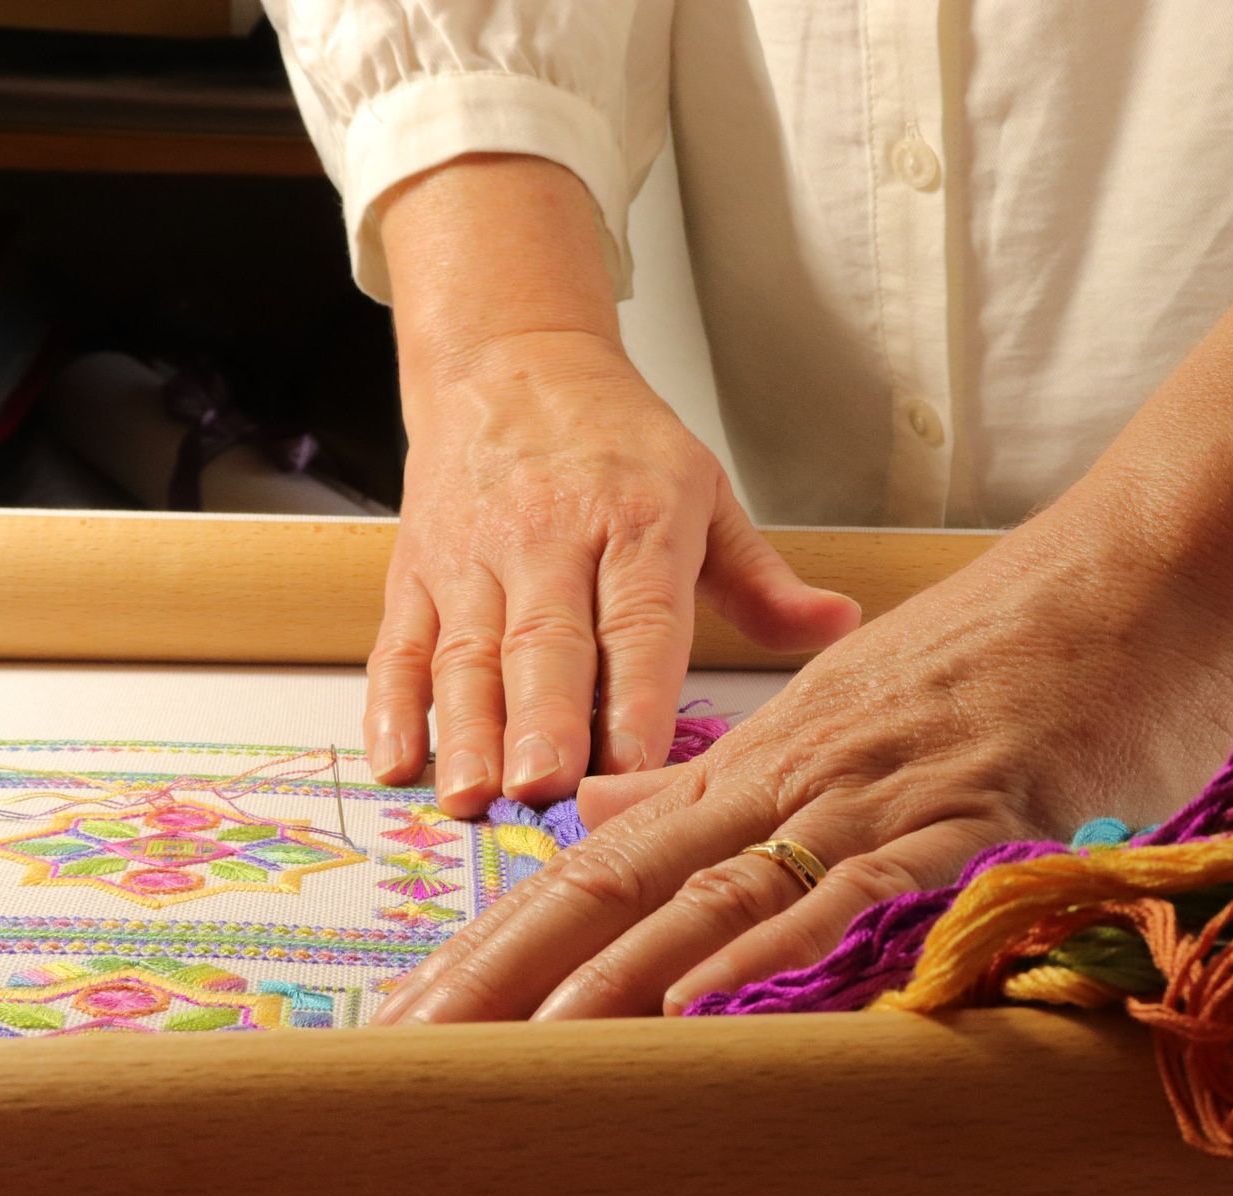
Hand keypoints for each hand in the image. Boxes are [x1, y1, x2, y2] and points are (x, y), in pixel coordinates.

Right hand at [366, 154, 859, 815]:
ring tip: (473, 798)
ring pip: (466, 653)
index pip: (639, 620)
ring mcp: (473, 558)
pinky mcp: (416, 572)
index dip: (637, 693)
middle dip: (543, 721)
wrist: (510, 360)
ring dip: (467, 731)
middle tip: (545, 790)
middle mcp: (549, 540)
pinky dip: (392, 707)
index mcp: (636, 523)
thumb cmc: (619, 445)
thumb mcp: (705, 496)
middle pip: (545, 642)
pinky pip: (400, 644)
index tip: (639, 762)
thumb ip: (765, 582)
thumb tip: (841, 624)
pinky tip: (396, 765)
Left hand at [371, 480, 1232, 1024]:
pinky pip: (859, 882)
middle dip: (502, 976)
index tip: (415, 1017)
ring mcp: (875, 788)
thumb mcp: (852, 709)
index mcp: (763, 756)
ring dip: (606, 976)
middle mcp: (794, 772)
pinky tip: (707, 992)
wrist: (1149, 574)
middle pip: (618, 879)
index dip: (497, 943)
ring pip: (714, 888)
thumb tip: (613, 806)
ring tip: (507, 1054)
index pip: (599, 855)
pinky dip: (777, 941)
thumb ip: (733, 770)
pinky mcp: (970, 807)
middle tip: (403, 1054)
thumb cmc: (1018, 654)